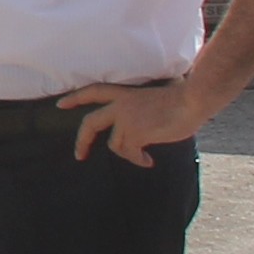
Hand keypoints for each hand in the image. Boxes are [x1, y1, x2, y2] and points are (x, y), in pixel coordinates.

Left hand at [61, 77, 208, 165]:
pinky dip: (138, 160)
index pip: (94, 91)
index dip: (76, 98)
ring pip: (115, 145)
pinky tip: (149, 161)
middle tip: (79, 155)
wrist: (192, 100)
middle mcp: (121, 105)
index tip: (61, 105)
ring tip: (143, 157)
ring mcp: (127, 119)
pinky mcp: (135, 133)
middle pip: (90, 123)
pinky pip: (130, 153)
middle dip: (82, 141)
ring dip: (128, 154)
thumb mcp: (154, 98)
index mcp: (125, 93)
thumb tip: (143, 127)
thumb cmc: (182, 97)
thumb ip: (142, 109)